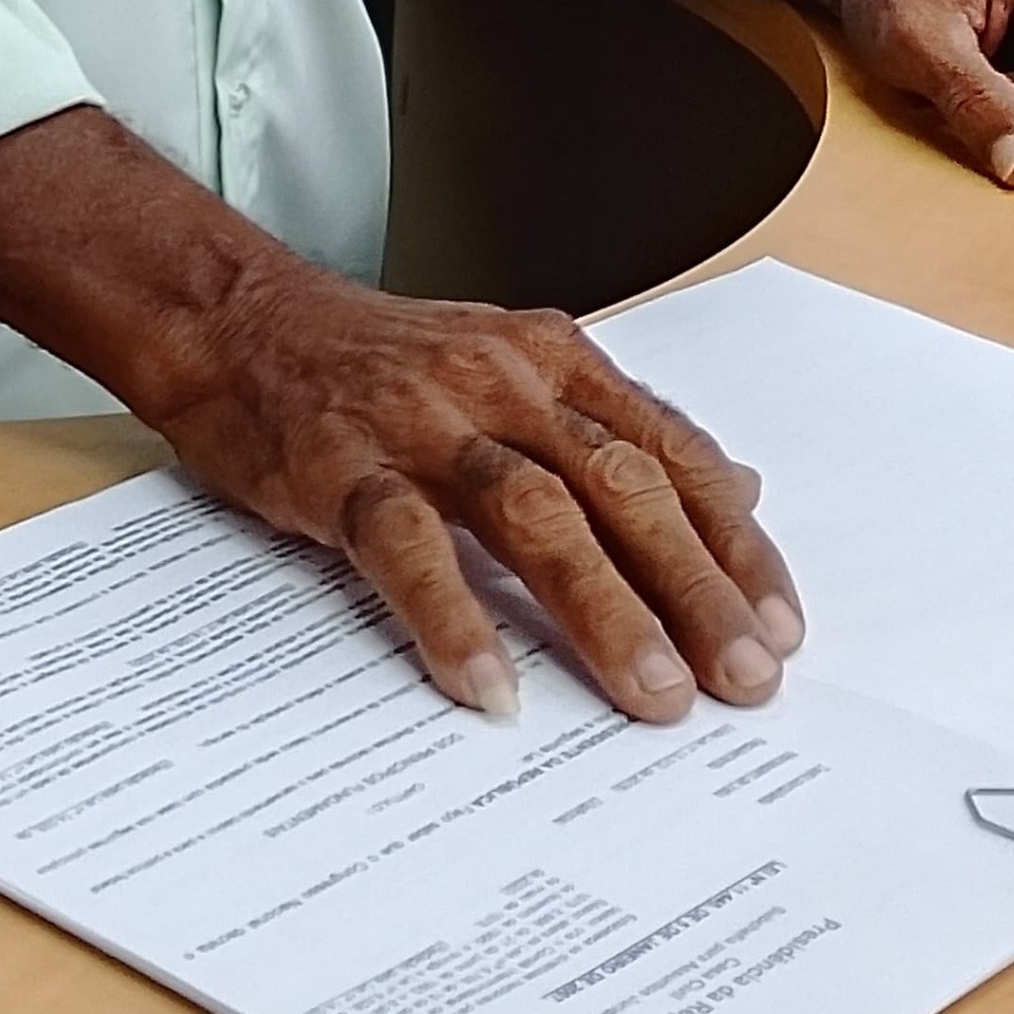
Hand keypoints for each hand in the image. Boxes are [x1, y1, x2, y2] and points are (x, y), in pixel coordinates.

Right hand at [0, 102, 802, 722]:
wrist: (234, 317)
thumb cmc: (379, 362)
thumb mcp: (512, 369)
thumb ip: (616, 430)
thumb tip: (738, 489)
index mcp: (551, 359)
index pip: (667, 453)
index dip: (731, 544)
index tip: (780, 628)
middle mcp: (499, 382)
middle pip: (618, 485)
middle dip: (691, 587)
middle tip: (742, 681)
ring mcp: (418, 422)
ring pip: (532, 513)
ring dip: (603, 609)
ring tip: (654, 695)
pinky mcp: (338, 467)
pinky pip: (406, 546)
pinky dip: (453, 618)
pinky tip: (491, 688)